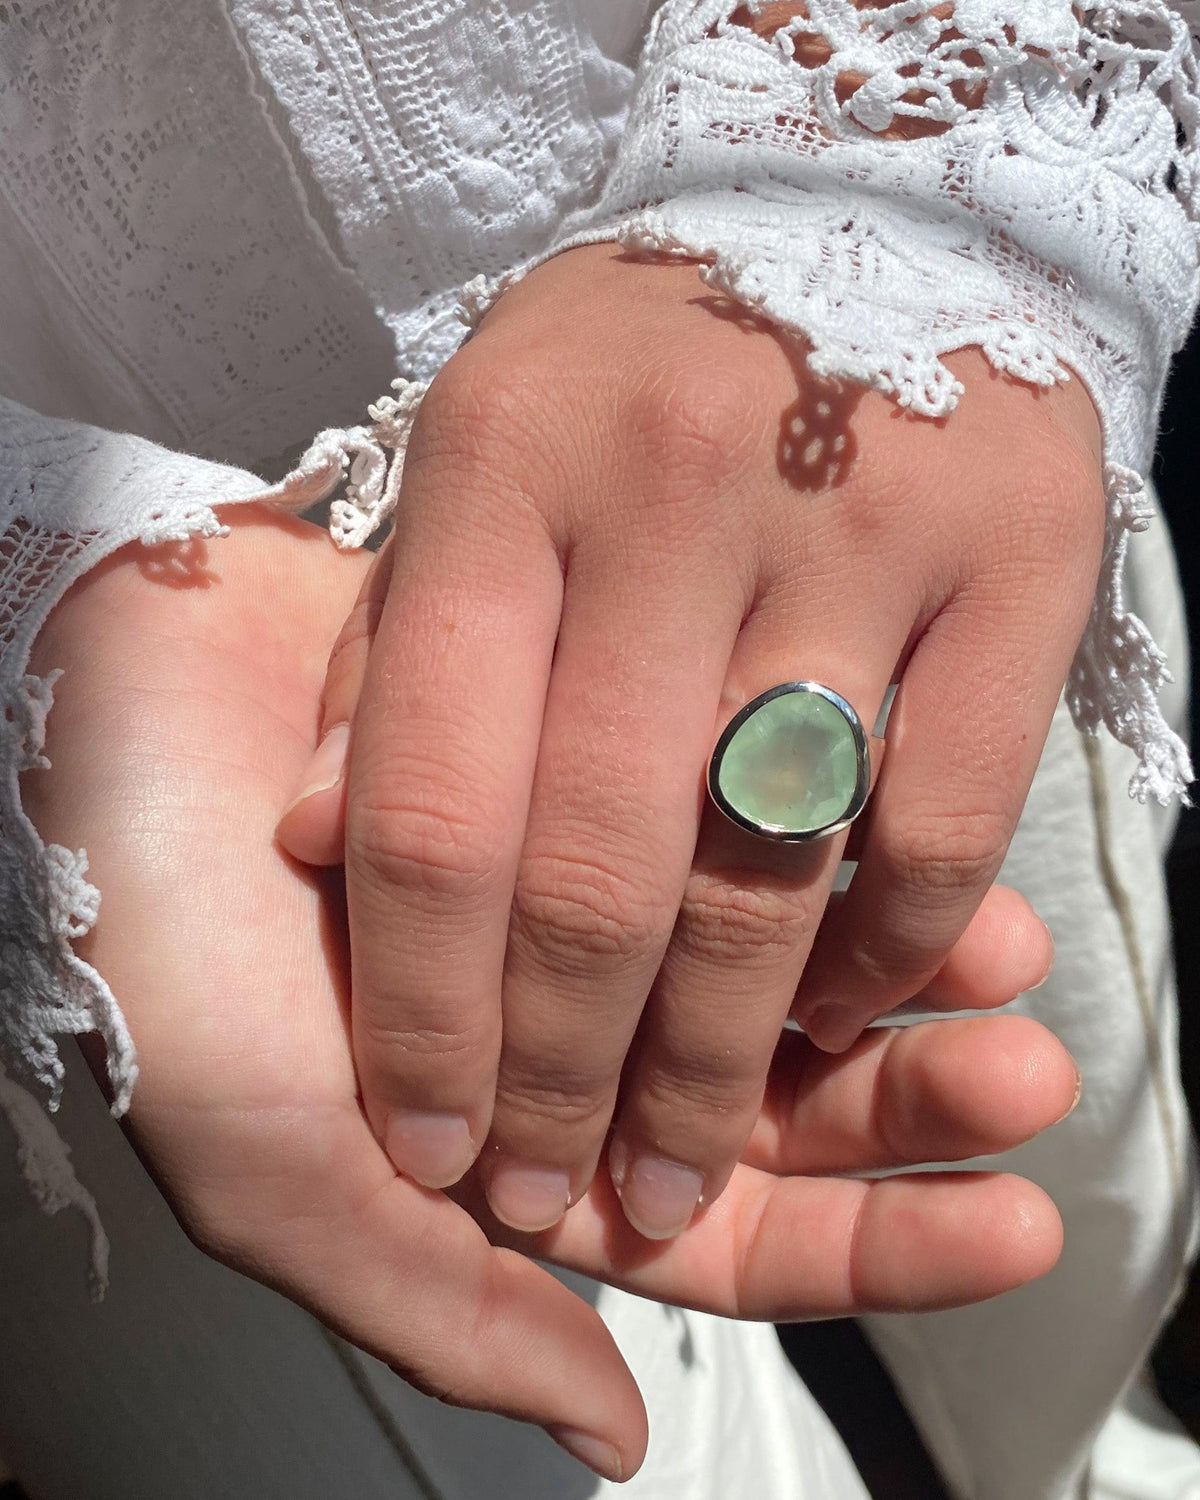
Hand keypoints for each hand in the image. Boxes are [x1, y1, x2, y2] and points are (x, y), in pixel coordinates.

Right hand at [26, 510, 1075, 1477]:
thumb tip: (608, 1438)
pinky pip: (733, 807)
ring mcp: (590, 892)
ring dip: (891, 959)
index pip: (722, 1227)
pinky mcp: (595, 763)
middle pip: (773, 1092)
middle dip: (910, 1094)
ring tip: (1003, 953)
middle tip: (1021, 1068)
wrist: (107, 715)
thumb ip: (440, 1303)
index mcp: (511, 1143)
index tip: (1007, 1228)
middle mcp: (567, 1026)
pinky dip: (812, 823)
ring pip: (778, 952)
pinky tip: (897, 821)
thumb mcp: (272, 1159)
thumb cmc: (161, 943)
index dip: (873, 1245)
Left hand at [277, 242, 1099, 1239]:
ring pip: (774, 874)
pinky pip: (943, 826)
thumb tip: (330, 849)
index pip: (438, 799)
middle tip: (552, 1199)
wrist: (871, 210)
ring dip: (720, 1067)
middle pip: (604, 871)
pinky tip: (825, 1020)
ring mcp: (864, 527)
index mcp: (508, 471)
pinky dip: (883, 956)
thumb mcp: (474, 466)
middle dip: (570, 1079)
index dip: (425, 1005)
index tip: (429, 1144)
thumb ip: (396, 655)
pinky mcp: (1020, 566)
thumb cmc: (635, 370)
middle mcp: (681, 495)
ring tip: (679, 1181)